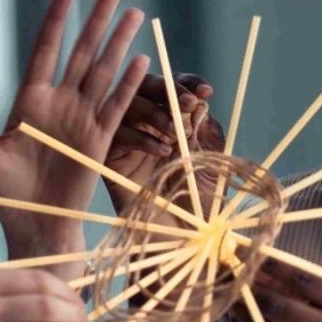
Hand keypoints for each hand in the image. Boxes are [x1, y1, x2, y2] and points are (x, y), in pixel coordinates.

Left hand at [0, 0, 148, 247]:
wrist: (32, 227)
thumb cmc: (6, 194)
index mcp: (32, 102)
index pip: (46, 51)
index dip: (56, 22)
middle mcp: (61, 105)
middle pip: (82, 53)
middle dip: (97, 20)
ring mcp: (82, 120)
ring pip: (104, 73)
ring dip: (119, 43)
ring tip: (135, 13)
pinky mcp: (98, 141)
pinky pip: (115, 106)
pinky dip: (127, 83)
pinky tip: (140, 59)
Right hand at [104, 71, 221, 207]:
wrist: (181, 238)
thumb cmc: (198, 200)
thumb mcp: (211, 159)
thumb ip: (206, 129)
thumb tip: (199, 102)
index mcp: (172, 117)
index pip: (174, 87)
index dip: (188, 83)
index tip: (205, 92)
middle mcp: (147, 122)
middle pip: (145, 86)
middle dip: (169, 90)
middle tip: (189, 103)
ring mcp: (126, 138)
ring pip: (127, 105)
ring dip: (154, 113)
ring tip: (175, 133)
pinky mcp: (110, 158)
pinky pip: (117, 135)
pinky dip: (141, 138)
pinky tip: (162, 150)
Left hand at [230, 260, 321, 321]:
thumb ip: (310, 285)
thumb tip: (264, 267)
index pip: (300, 279)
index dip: (268, 263)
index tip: (244, 250)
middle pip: (277, 307)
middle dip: (248, 289)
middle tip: (231, 276)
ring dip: (242, 311)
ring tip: (230, 296)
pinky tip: (239, 321)